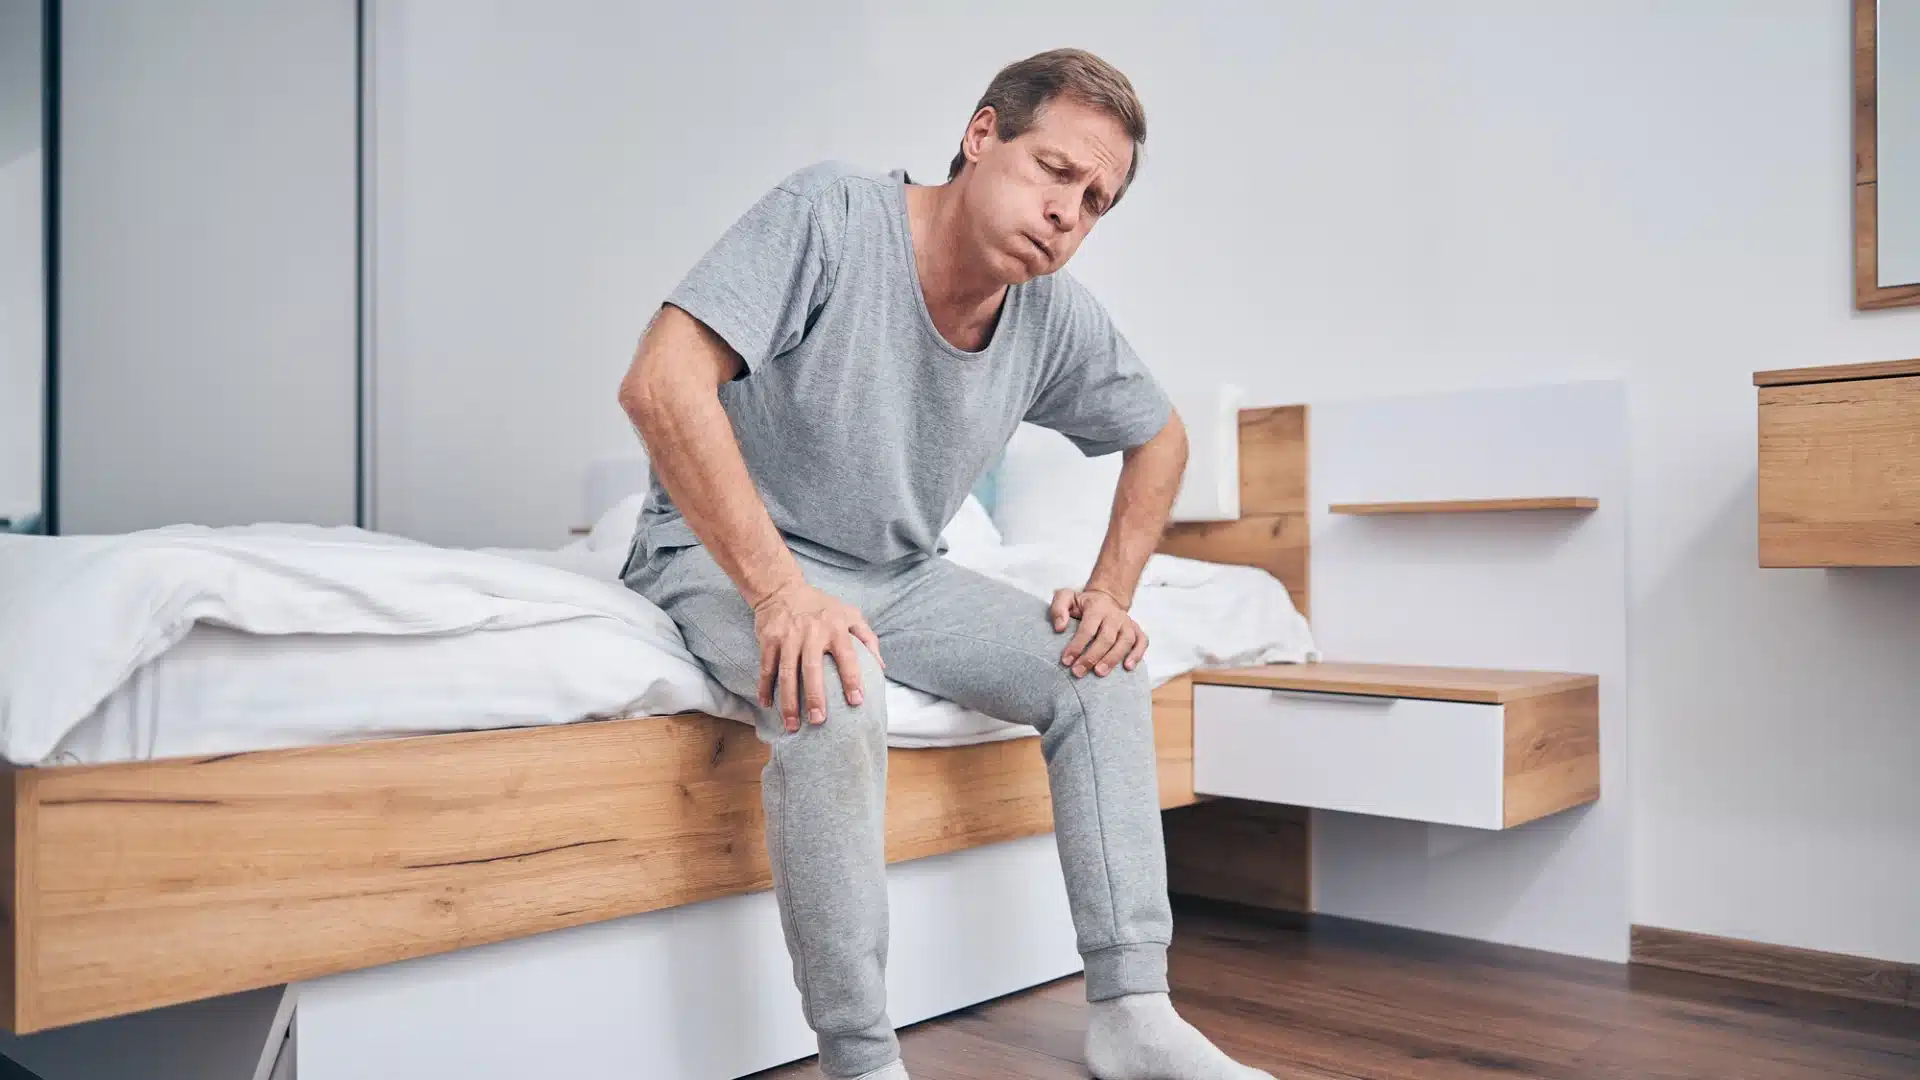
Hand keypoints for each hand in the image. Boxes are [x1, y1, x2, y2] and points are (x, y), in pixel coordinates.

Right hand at [751, 581, 882, 732]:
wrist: (782, 588)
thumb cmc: (821, 607)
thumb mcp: (850, 614)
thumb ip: (867, 638)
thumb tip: (881, 667)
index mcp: (835, 627)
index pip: (847, 656)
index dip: (852, 679)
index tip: (856, 701)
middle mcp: (811, 632)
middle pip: (812, 669)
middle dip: (815, 696)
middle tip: (819, 721)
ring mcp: (788, 636)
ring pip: (786, 673)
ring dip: (789, 701)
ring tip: (793, 725)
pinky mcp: (769, 639)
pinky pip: (766, 668)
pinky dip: (765, 687)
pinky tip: (768, 705)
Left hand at [1049, 587, 1146, 677]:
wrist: (1105, 598)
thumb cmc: (1082, 604)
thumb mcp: (1065, 598)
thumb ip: (1058, 609)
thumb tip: (1059, 628)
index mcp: (1096, 607)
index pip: (1087, 629)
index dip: (1077, 646)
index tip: (1066, 661)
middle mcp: (1114, 615)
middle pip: (1106, 638)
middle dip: (1092, 657)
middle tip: (1078, 672)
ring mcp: (1127, 623)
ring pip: (1125, 642)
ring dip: (1113, 659)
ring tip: (1099, 673)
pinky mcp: (1137, 630)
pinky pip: (1142, 642)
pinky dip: (1137, 654)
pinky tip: (1128, 667)